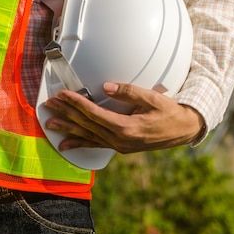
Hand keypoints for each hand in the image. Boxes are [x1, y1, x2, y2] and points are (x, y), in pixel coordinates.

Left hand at [43, 82, 204, 152]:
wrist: (183, 130)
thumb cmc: (170, 113)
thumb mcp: (153, 98)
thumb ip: (129, 92)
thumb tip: (107, 86)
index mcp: (127, 127)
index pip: (95, 113)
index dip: (77, 103)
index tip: (64, 95)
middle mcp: (120, 140)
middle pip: (88, 125)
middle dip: (68, 113)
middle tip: (50, 104)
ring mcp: (120, 146)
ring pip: (89, 136)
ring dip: (69, 128)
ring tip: (51, 123)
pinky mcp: (121, 147)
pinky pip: (97, 145)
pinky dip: (80, 144)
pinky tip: (66, 145)